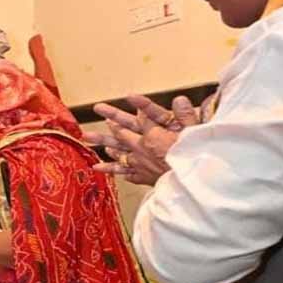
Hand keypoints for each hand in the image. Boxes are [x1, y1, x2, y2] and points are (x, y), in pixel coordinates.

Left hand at [85, 95, 199, 184]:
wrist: (191, 184)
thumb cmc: (195, 158)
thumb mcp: (194, 133)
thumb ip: (185, 115)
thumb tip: (179, 99)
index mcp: (153, 136)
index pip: (139, 118)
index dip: (134, 107)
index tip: (125, 98)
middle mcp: (142, 149)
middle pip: (121, 134)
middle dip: (109, 123)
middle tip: (96, 114)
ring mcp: (139, 164)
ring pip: (117, 152)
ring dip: (103, 144)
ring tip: (88, 139)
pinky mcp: (142, 177)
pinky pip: (123, 172)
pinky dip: (112, 168)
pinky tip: (100, 167)